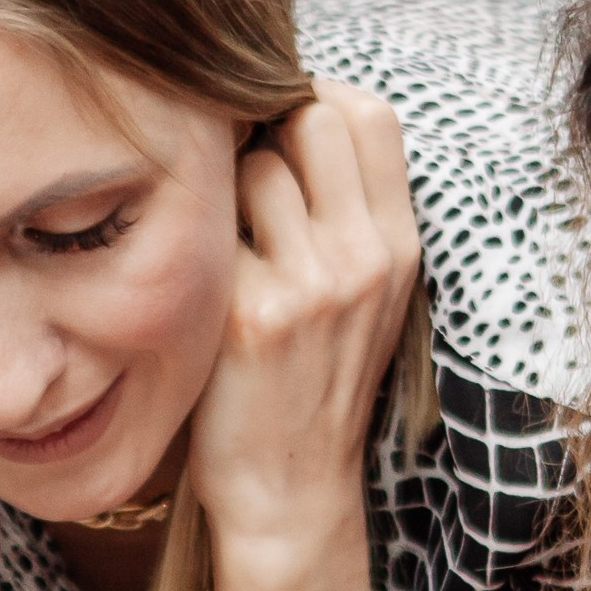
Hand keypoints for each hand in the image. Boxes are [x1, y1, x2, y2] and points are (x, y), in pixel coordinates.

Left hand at [189, 78, 420, 590]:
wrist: (290, 491)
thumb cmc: (310, 379)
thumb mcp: (362, 293)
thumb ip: (344, 210)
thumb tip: (284, 106)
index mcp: (399, 247)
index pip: (370, 115)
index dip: (316, 100)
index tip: (277, 131)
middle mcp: (365, 260)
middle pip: (314, 116)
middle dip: (265, 128)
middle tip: (236, 175)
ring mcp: (310, 287)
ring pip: (254, 162)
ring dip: (224, 185)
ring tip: (218, 239)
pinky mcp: (248, 316)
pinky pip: (208, 224)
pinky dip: (192, 240)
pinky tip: (191, 281)